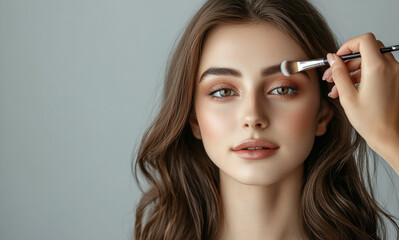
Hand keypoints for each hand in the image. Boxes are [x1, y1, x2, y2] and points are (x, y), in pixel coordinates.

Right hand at [322, 33, 398, 173]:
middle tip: (334, 73)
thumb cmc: (371, 121)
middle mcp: (391, 67)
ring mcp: (396, 74)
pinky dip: (364, 75)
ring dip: (353, 70)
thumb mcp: (347, 96)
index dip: (348, 46)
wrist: (390, 136)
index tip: (338, 58)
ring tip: (338, 87)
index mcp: (377, 68)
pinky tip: (350, 90)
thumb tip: (332, 58)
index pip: (364, 40)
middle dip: (348, 60)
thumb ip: (339, 73)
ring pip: (372, 60)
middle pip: (367, 49)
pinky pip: (379, 70)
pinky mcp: (397, 81)